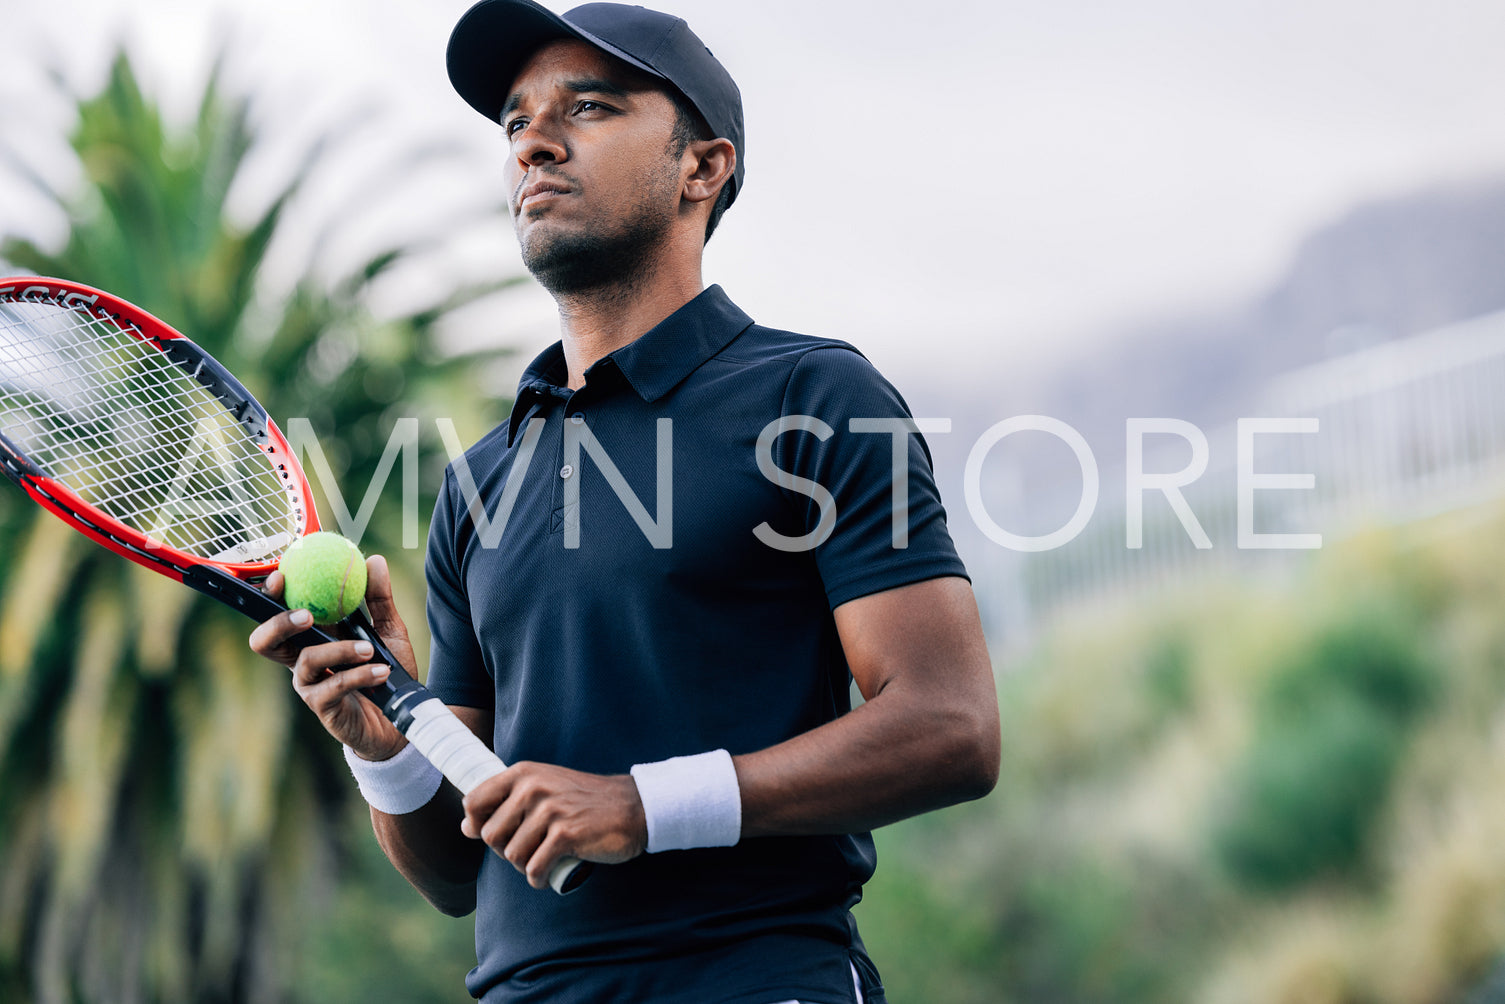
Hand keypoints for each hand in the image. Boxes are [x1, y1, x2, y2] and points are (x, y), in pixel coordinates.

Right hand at [248, 554, 412, 760]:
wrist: (400, 715)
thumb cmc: (386, 670)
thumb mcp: (388, 630)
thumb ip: (379, 598)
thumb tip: (374, 560)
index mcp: (311, 638)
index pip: (277, 613)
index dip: (269, 595)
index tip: (280, 575)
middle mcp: (302, 661)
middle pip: (265, 642)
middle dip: (278, 623)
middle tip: (306, 614)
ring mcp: (310, 686)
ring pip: (306, 661)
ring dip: (339, 650)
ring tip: (370, 648)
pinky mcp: (323, 708)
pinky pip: (334, 686)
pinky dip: (359, 675)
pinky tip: (381, 671)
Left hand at [460, 763, 646, 888]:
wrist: (632, 807)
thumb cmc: (584, 801)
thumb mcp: (544, 787)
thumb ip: (506, 802)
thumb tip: (466, 827)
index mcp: (524, 773)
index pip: (474, 801)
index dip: (477, 825)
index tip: (498, 833)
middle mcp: (533, 787)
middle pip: (490, 835)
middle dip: (504, 851)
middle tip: (527, 850)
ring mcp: (550, 810)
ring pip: (512, 855)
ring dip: (524, 865)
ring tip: (542, 859)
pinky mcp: (566, 835)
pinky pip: (534, 868)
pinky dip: (538, 878)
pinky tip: (547, 874)